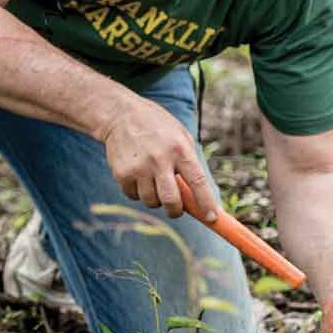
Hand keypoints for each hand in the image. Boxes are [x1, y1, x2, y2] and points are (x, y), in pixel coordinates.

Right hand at [98, 97, 219, 220]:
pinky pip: (133, 196)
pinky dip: (138, 193)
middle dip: (176, 211)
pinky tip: (138, 177)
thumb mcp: (180, 136)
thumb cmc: (157, 128)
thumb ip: (189, 163)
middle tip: (176, 209)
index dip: (206, 203)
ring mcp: (139, 167)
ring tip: (153, 182)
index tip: (212, 218)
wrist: (120, 114)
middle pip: (171, 200)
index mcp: (179, 149)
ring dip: (155, 199)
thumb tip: (197, 197)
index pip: (197, 182)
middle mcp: (159, 159)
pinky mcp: (122, 173)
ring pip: (151, 201)